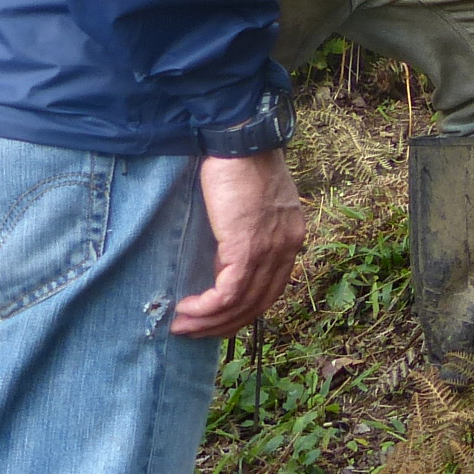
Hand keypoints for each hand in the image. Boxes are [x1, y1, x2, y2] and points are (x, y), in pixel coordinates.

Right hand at [173, 150, 307, 336]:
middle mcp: (287, 248)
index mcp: (291, 238)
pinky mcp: (247, 248)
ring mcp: (270, 250)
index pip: (272, 289)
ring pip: (241, 304)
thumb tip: (222, 262)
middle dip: (224, 324)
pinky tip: (186, 309)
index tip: (216, 318)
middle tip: (194, 330)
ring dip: (209, 322)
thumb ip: (246, 235)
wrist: (241, 142)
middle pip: (259, 304)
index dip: (244, 310)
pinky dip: (206, 308)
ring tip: (182, 325)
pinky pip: (227, 294)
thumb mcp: (251, 208)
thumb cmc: (240, 167)